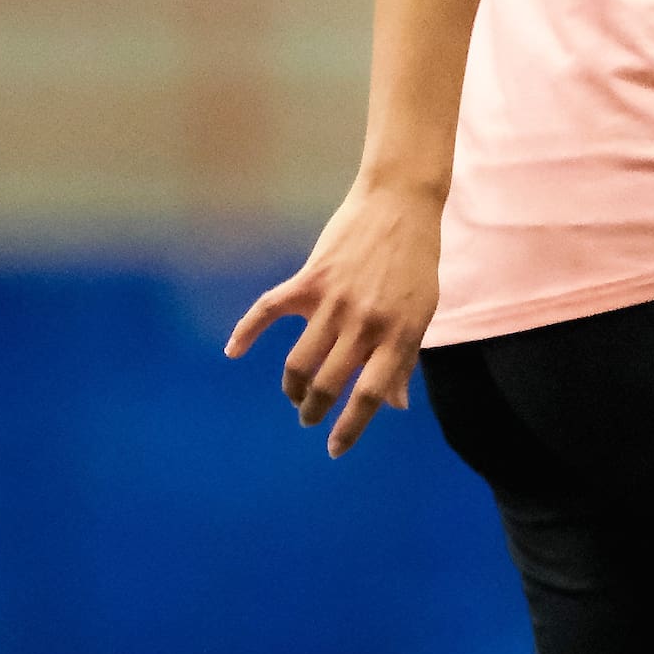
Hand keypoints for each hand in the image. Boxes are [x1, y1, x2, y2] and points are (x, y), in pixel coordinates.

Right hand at [225, 175, 443, 457]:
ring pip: (300, 361)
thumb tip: (396, 407)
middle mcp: (366, 323)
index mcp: (400, 335)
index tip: (333, 448)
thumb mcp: (421, 314)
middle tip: (309, 417)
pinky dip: (247, 332)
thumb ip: (404, 360)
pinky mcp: (310, 279)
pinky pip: (269, 311)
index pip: (369, 396)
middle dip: (313, 410)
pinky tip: (233, 352)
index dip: (350, 428)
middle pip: (328, 384)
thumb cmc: (415, 265)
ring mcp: (335, 301)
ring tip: (296, 396)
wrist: (400, 204)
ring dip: (293, 387)